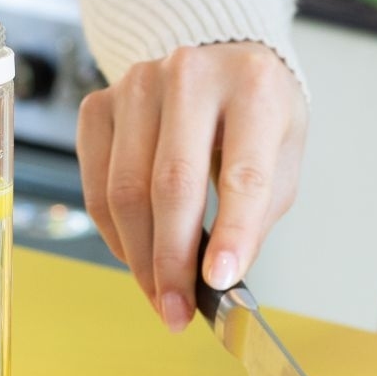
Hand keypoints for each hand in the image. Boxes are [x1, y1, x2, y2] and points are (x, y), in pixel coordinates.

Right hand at [76, 43, 307, 329]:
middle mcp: (191, 75)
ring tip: (159, 295)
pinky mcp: (100, 104)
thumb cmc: (253, 116)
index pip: (242, 172)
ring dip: (139, 257)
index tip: (220, 282)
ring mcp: (137, 85)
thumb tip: (215, 278)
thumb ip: (253, 216)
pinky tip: (136, 253)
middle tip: (177, 311)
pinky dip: (113, 232)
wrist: (219, 64)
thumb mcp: (280, 160)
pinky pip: (96, 184)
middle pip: (171, 184)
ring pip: (124, 189)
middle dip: (172, 260)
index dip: (231, 233)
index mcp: (253, 87)